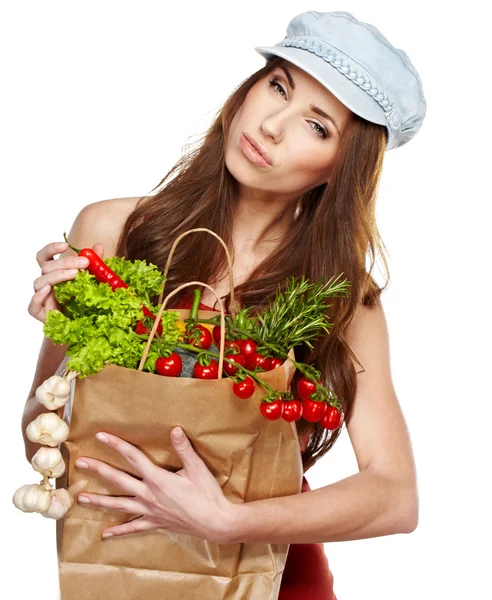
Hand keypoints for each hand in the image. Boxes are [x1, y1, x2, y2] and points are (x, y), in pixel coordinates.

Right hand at [28, 239, 103, 322]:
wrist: (82, 326)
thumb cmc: (84, 301)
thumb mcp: (93, 280)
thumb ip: (95, 263)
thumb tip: (99, 245)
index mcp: (53, 273)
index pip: (44, 257)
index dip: (51, 249)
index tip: (65, 245)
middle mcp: (45, 283)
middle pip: (46, 267)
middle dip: (66, 262)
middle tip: (85, 263)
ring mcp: (42, 298)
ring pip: (39, 282)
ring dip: (56, 276)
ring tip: (74, 274)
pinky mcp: (41, 314)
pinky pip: (32, 306)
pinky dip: (37, 297)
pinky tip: (48, 290)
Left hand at [74, 427, 237, 543]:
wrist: (214, 522)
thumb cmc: (207, 493)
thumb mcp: (197, 468)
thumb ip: (184, 448)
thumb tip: (174, 429)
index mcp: (157, 478)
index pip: (132, 457)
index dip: (116, 445)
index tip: (100, 436)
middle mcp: (148, 494)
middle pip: (117, 480)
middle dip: (97, 470)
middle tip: (80, 463)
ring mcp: (149, 510)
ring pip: (118, 505)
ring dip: (98, 501)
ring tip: (80, 499)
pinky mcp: (155, 523)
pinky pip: (133, 528)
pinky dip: (119, 531)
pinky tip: (105, 533)